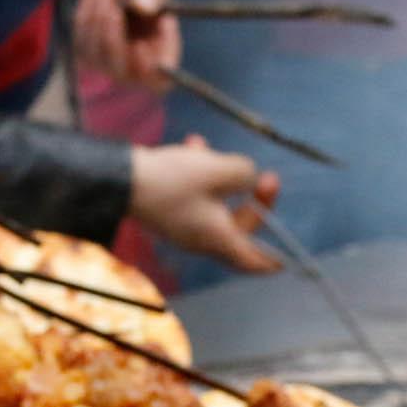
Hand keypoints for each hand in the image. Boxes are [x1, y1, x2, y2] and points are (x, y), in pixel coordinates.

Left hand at [77, 0, 179, 91]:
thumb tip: (141, 4)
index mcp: (159, 62)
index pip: (161, 78)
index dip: (163, 58)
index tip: (164, 23)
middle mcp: (133, 72)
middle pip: (122, 73)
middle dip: (115, 40)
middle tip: (115, 11)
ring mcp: (106, 66)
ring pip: (97, 54)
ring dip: (99, 21)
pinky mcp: (84, 53)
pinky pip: (81, 38)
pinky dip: (87, 13)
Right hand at [130, 136, 278, 272]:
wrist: (121, 180)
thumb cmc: (172, 180)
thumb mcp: (217, 169)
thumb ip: (243, 172)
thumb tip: (247, 175)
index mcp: (218, 238)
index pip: (252, 261)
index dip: (271, 261)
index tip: (285, 260)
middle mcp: (202, 238)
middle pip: (239, 227)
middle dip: (254, 200)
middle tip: (266, 175)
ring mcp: (184, 226)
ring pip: (217, 205)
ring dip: (222, 178)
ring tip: (212, 149)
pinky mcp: (169, 211)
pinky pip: (196, 196)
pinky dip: (201, 176)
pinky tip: (194, 145)